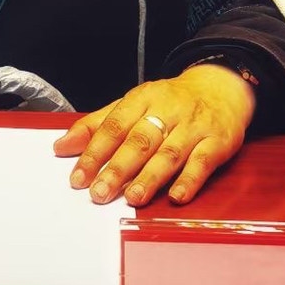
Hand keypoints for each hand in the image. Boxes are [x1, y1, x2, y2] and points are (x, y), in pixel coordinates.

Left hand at [53, 64, 255, 206]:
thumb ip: (98, 125)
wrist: (222, 87)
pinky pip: (203, 162)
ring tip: (132, 198)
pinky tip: (177, 196)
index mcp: (143, 98)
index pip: (114, 125)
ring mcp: (194, 127)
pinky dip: (189, 180)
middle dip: (118, 168)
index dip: (94, 152)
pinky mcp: (218, 142)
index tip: (78, 177)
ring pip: (169, 153)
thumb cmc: (171, 101)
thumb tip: (61, 146)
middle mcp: (168, 111)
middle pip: (140, 140)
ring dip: (150, 177)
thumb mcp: (134, 104)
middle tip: (99, 193)